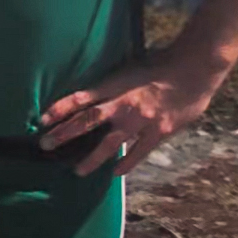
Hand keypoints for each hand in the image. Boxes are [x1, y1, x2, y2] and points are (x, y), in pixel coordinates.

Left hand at [38, 50, 226, 176]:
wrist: (195, 68)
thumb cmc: (162, 63)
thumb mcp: (131, 68)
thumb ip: (114, 84)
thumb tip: (95, 93)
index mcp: (115, 84)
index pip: (81, 97)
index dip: (60, 108)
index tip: (42, 119)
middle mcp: (124, 103)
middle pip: (88, 121)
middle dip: (64, 133)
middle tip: (45, 144)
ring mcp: (142, 120)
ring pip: (110, 143)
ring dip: (92, 158)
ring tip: (76, 171)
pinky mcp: (160, 131)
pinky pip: (139, 152)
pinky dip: (127, 164)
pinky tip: (115, 173)